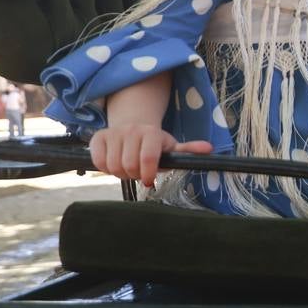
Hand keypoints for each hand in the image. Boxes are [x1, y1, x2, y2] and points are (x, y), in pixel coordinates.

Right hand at [88, 124, 213, 186]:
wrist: (132, 126)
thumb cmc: (154, 143)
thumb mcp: (172, 146)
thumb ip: (188, 150)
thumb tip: (209, 149)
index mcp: (151, 133)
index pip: (148, 158)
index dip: (148, 174)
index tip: (150, 181)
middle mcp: (132, 131)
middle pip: (129, 165)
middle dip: (135, 175)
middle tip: (139, 172)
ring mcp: (114, 133)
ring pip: (113, 165)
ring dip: (120, 173)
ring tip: (128, 168)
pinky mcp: (98, 137)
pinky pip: (98, 161)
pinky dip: (105, 168)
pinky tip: (114, 164)